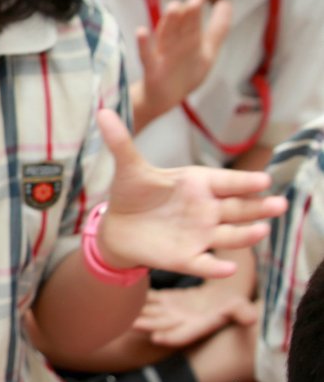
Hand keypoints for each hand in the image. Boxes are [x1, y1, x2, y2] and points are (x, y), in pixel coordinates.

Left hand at [96, 109, 283, 276]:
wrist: (117, 227)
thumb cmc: (132, 193)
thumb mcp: (128, 168)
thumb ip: (121, 143)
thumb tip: (102, 112)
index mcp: (198, 184)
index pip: (227, 182)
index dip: (245, 182)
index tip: (263, 180)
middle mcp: (206, 209)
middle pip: (240, 208)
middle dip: (260, 207)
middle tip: (280, 205)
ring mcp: (200, 234)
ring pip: (230, 235)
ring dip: (246, 235)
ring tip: (261, 230)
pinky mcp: (186, 257)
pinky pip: (205, 264)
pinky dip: (215, 267)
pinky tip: (227, 269)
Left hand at [134, 282, 259, 347]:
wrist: (221, 299)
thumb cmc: (232, 305)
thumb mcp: (240, 307)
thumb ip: (242, 313)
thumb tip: (252, 318)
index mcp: (198, 326)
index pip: (183, 335)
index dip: (171, 337)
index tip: (157, 337)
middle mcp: (179, 322)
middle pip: (160, 325)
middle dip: (144, 326)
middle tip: (129, 325)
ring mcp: (169, 312)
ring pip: (149, 313)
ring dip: (135, 313)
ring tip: (118, 312)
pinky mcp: (163, 301)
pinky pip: (148, 299)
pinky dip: (136, 296)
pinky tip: (123, 291)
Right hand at [135, 0, 231, 119]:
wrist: (164, 98)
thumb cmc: (184, 72)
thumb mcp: (206, 49)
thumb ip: (217, 27)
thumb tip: (226, 2)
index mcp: (187, 40)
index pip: (192, 22)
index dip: (197, 9)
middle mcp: (174, 45)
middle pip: (182, 28)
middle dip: (188, 14)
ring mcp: (162, 57)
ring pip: (166, 38)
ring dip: (169, 23)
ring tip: (173, 8)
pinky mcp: (152, 71)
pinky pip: (147, 57)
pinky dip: (143, 45)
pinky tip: (140, 31)